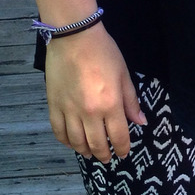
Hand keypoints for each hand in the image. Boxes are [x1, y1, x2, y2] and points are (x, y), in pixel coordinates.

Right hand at [43, 23, 146, 161]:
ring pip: (77, 142)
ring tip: (91, 152)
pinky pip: (59, 132)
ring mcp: (69, 111)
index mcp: (110, 104)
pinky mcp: (54, 106)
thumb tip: (141, 122)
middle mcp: (89, 113)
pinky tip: (72, 142)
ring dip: (85, 151)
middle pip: (97, 144)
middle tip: (107, 156)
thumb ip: (131, 101)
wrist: (74, 37)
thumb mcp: (123, 74)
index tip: (124, 153)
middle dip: (104, 154)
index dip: (122, 148)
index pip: (118, 136)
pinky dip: (66, 141)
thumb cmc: (104, 52)